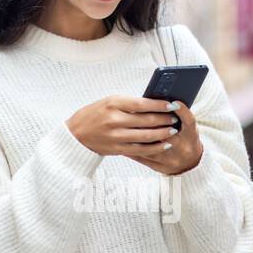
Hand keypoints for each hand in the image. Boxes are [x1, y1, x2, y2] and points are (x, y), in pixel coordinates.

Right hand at [66, 96, 196, 171]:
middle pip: (147, 120)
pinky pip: (141, 150)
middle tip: (175, 118)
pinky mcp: (117, 150)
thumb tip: (155, 104)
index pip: (142, 104)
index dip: (160, 105)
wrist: (76, 134)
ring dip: (163, 133)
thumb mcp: (109, 102)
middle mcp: (114, 120)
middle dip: (165, 119)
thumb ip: (129, 103)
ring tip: (173, 130)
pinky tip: (165, 144)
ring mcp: (116, 136)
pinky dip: (155, 147)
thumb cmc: (95, 114)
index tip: (172, 104)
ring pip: (146, 136)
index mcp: (113, 103)